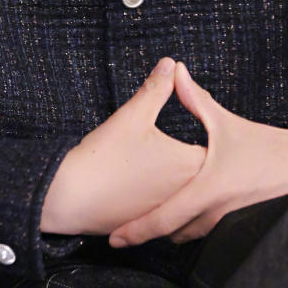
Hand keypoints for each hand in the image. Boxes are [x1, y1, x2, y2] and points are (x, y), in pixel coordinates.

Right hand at [40, 57, 206, 236]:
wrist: (70, 198)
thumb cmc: (104, 156)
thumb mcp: (133, 115)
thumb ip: (156, 88)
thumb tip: (170, 63)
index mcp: (190, 164)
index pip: (217, 146)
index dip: (215, 135)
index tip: (216, 126)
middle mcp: (187, 192)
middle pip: (206, 171)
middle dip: (203, 158)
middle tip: (201, 143)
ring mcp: (170, 212)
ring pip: (188, 192)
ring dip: (184, 179)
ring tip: (178, 165)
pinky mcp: (152, 224)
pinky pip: (169, 208)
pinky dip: (166, 195)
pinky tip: (153, 184)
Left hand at [108, 61, 287, 247]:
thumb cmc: (267, 145)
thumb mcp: (227, 122)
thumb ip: (196, 99)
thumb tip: (175, 69)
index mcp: (207, 188)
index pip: (164, 219)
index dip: (136, 231)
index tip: (114, 239)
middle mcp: (215, 213)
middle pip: (171, 233)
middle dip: (148, 232)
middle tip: (122, 230)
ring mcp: (228, 224)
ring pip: (189, 236)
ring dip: (171, 230)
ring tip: (146, 224)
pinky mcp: (239, 227)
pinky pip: (207, 233)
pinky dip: (191, 227)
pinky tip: (181, 218)